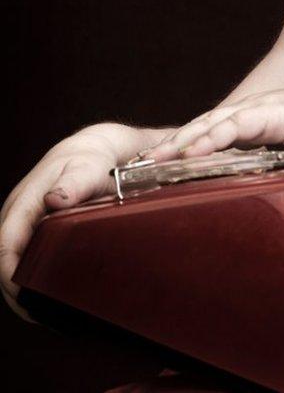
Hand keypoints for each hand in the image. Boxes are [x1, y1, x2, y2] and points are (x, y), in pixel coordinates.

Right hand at [0, 122, 148, 320]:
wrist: (93, 151)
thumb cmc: (91, 161)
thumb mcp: (87, 168)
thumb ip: (74, 184)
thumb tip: (54, 201)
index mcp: (23, 203)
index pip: (5, 243)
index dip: (10, 273)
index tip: (24, 296)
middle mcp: (16, 215)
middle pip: (4, 259)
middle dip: (14, 289)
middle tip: (39, 315)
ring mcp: (22, 224)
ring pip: (12, 262)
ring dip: (21, 288)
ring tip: (43, 314)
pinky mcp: (33, 230)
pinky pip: (24, 257)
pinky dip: (31, 276)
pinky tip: (45, 296)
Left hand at [141, 83, 283, 162]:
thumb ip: (277, 168)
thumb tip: (263, 198)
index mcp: (256, 122)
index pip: (210, 135)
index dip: (183, 149)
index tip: (157, 168)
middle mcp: (251, 112)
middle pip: (200, 128)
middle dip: (169, 146)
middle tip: (138, 166)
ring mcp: (260, 110)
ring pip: (209, 125)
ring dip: (179, 143)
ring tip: (152, 161)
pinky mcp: (272, 114)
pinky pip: (234, 127)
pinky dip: (209, 139)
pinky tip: (190, 153)